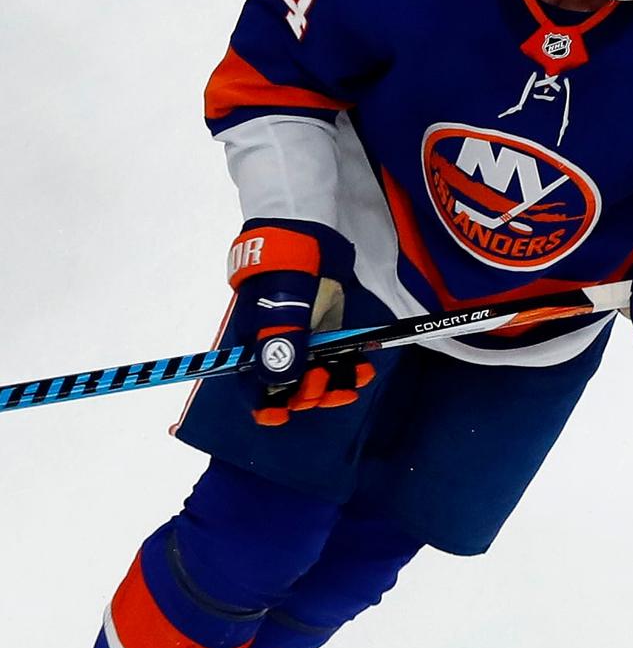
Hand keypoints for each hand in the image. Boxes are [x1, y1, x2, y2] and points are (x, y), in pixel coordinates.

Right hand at [220, 222, 376, 424]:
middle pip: (289, 388)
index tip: (282, 416)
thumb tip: (280, 381)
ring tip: (352, 381)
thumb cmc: (284, 263)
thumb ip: (279, 340)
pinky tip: (364, 369)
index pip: (252, 386)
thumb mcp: (280, 301)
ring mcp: (303, 339)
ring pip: (317, 378)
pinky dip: (350, 369)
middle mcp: (276, 345)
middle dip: (308, 394)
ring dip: (334, 386)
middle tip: (324, 380)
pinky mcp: (326, 330)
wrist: (308, 231)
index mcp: (252, 342)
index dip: (265, 406)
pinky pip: (337, 360)